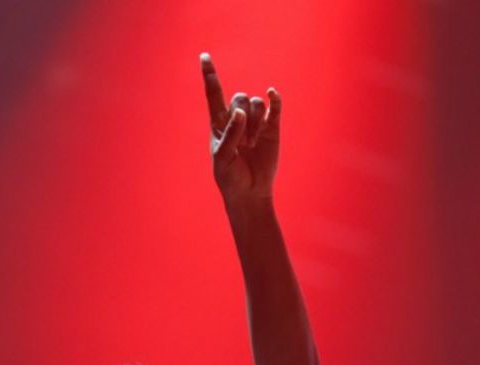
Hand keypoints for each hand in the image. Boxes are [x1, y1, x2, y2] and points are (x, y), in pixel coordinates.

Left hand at [200, 52, 280, 202]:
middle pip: (239, 98)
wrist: (250, 192)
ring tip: (253, 144)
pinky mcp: (272, 128)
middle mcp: (237, 119)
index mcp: (218, 123)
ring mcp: (255, 122)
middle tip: (243, 143)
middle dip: (242, 117)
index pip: (213, 94)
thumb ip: (231, 133)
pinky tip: (273, 94)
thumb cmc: (230, 177)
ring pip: (256, 103)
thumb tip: (241, 111)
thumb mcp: (223, 158)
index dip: (210, 75)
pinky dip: (275, 99)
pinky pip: (275, 107)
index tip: (204, 56)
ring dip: (255, 122)